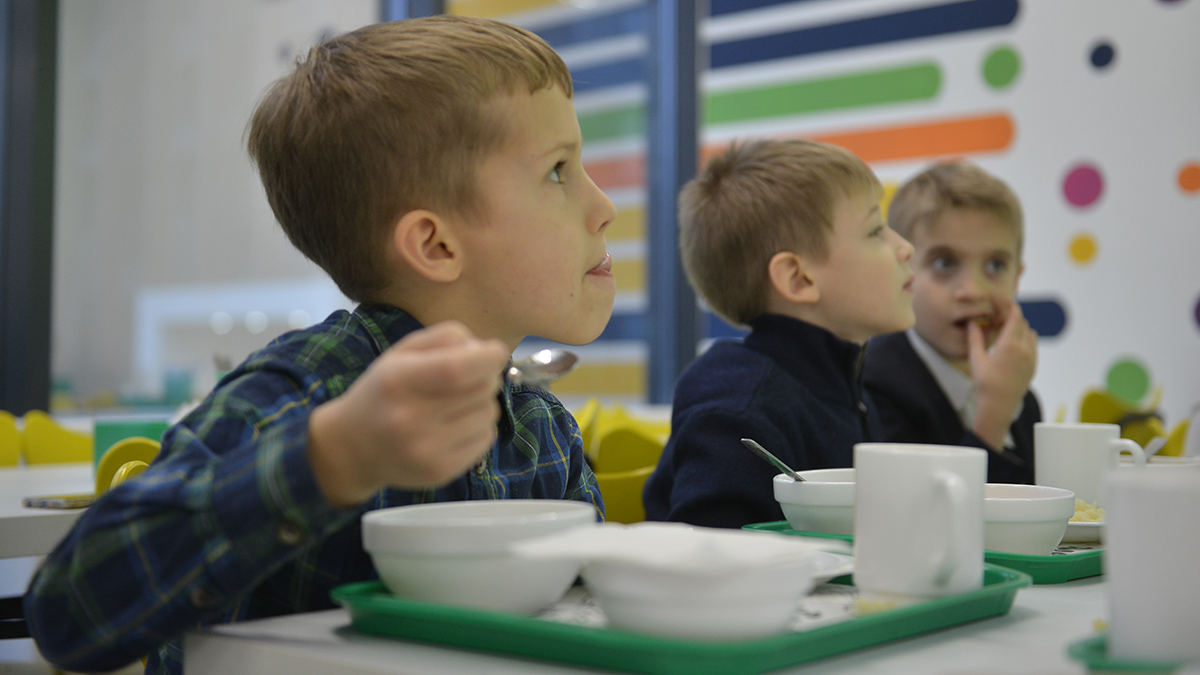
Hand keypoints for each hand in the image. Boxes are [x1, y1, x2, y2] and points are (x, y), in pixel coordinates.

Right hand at [308, 321, 510, 507]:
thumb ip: (445, 338)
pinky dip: (479, 427)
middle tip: (470, 377)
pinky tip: (455, 426)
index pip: (456, 369)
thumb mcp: (402, 353)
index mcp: (398, 381)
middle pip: (480, 389)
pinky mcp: (440, 472)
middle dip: (486, 376)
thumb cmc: (384, 391)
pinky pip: (486, 439)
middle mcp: (410, 418)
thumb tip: (486, 349)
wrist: (353, 447)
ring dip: (482, 402)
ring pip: (488, 413)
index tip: (496, 351)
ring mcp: (426, 450)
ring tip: (456, 404)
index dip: (486, 357)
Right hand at [967, 299, 1037, 450]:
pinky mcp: (1033, 366)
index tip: (1001, 299)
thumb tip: (973, 323)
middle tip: (997, 316)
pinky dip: (1024, 340)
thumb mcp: (976, 359)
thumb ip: (975, 338)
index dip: (1008, 305)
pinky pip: (1032, 346)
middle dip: (1011, 317)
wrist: (999, 406)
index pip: (1015, 316)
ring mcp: (1032, 358)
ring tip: (1004, 331)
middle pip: (1022, 323)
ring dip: (1018, 328)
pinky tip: (1011, 346)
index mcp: (1010, 344)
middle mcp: (1025, 349)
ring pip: (1029, 334)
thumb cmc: (985, 384)